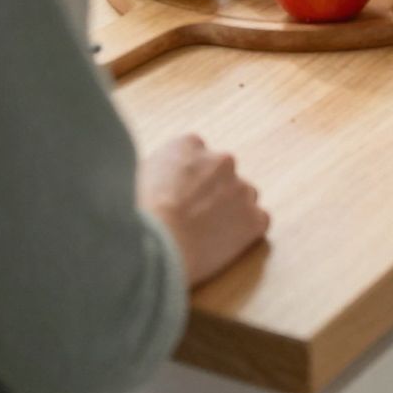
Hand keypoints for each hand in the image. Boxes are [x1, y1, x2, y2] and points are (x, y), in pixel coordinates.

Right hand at [139, 134, 269, 287]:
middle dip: (212, 193)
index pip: (197, 154)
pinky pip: (258, 222)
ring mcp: (240, 188)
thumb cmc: (136, 216)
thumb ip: (156, 169)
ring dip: (231, 212)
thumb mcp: (134, 176)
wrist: (155, 246)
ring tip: (207, 236)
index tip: (181, 196)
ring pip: (243, 197)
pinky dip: (247, 233)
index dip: (189, 178)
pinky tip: (224, 247)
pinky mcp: (253, 219)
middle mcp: (220, 160)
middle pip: (223, 174)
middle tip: (193, 219)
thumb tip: (157, 178)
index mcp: (188, 145)